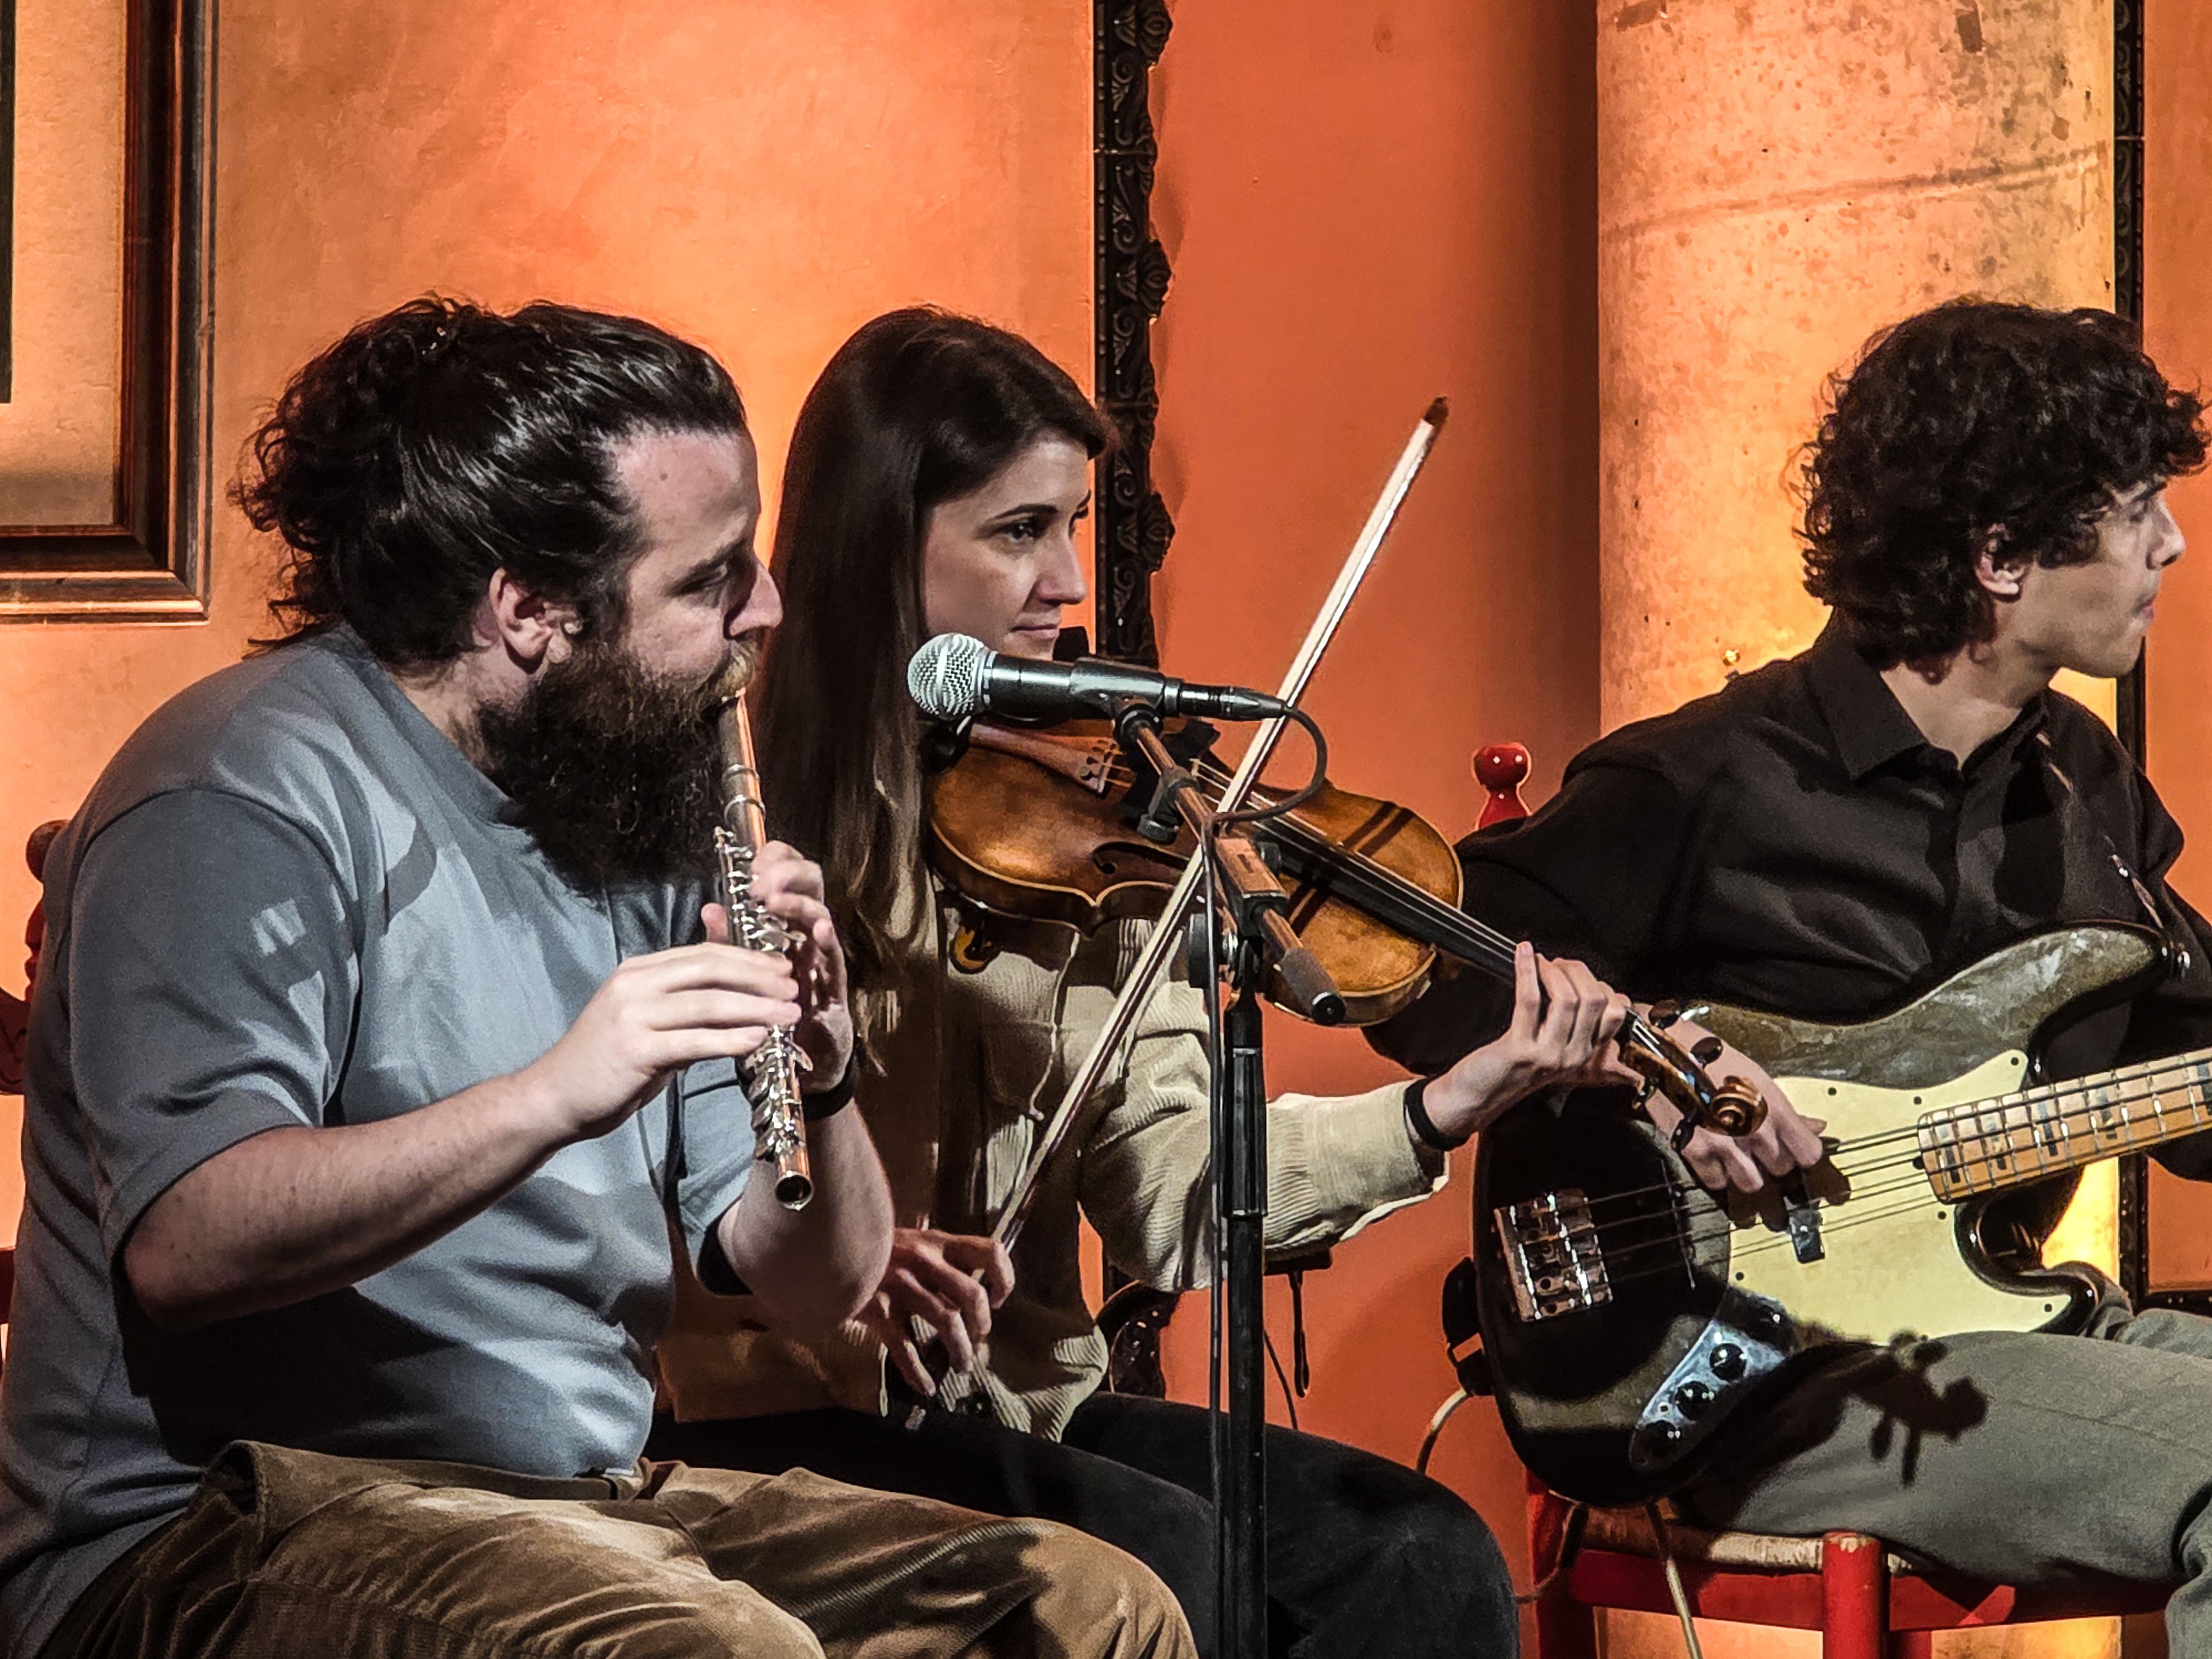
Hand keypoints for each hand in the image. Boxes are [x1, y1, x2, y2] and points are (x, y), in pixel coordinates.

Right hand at [519, 943, 799, 1141]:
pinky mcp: (635, 1050)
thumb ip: (684, 1000)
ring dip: (755, 1007)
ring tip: (789, 1015)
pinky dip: (730, 1039)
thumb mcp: (645, 1018)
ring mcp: (632, 1015)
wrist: (555, 1097)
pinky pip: (693, 1040)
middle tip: (795, 987)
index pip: (703, 954)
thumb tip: (733, 989)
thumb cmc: (607, 1061)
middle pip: (710, 969)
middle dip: (758, 977)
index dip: (748, 958)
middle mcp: (635, 984)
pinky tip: (758, 1039)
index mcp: (639, 971)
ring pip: (707, 1003)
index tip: (783, 968)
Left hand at [703, 840, 853, 1089]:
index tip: (754, 861)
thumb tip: (710, 908)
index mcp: (785, 923)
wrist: (793, 1065)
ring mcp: (823, 957)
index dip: (777, 859)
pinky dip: (827, 942)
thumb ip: (729, 942)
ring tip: (775, 898)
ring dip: (799, 904)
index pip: (788, 875)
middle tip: (761, 879)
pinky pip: (834, 959)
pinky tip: (818, 929)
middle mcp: (808, 933)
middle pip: (811, 885)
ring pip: (821, 916)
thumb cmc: (768, 1013)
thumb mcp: (742, 975)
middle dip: (788, 873)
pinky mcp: (834, 987)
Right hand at [855, 1227, 1015, 1394]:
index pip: (988, 1251)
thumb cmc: (874, 1248)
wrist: (827, 1247)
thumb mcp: (911, 1241)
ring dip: (961, 1350)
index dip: (1003, 1278)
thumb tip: (971, 1287)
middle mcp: (923, 1261)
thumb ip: (939, 1258)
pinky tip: (926, 1387)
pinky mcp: (877, 1309)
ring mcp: (900, 1285)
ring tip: (963, 1364)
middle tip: (979, 1337)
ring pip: (946, 1321)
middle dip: (982, 1324)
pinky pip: (904, 1347)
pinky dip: (918, 1372)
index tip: (999, 1298)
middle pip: (972, 1294)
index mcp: (937, 1242)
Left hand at [1420, 943, 1643, 1142]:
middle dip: (1577, 971)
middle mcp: (1573, 1056)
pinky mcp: (1521, 1049)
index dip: (1599, 984)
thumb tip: (1608, 994)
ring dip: (1553, 971)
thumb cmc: (1512, 1069)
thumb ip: (1580, 1029)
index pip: (1615, 1013)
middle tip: (1557, 964)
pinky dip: (1526, 970)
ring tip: (1541, 962)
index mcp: (1585, 1054)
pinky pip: (1530, 999)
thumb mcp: (1556, 1053)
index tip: (1577, 974)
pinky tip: (1523, 954)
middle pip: (1595, 1000)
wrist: (1479, 1098)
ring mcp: (1550, 1054)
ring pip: (1568, 999)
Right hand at [1641, 1020, 1826, 1194]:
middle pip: (1781, 1169)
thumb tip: (1817, 1126)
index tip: (1794, 1150)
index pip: (1809, 1154)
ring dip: (1746, 1173)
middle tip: (1757, 1146)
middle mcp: (1755, 1130)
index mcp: (1775, 1108)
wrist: (1664, 1053)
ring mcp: (1727, 1145)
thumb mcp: (1758, 1077)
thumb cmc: (1711, 1058)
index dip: (1801, 1154)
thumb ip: (1788, 1110)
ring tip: (1736, 1156)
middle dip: (1771, 1160)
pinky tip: (1712, 1156)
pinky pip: (1718, 1182)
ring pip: (1753, 1183)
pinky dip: (1716, 1174)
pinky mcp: (1697, 1153)